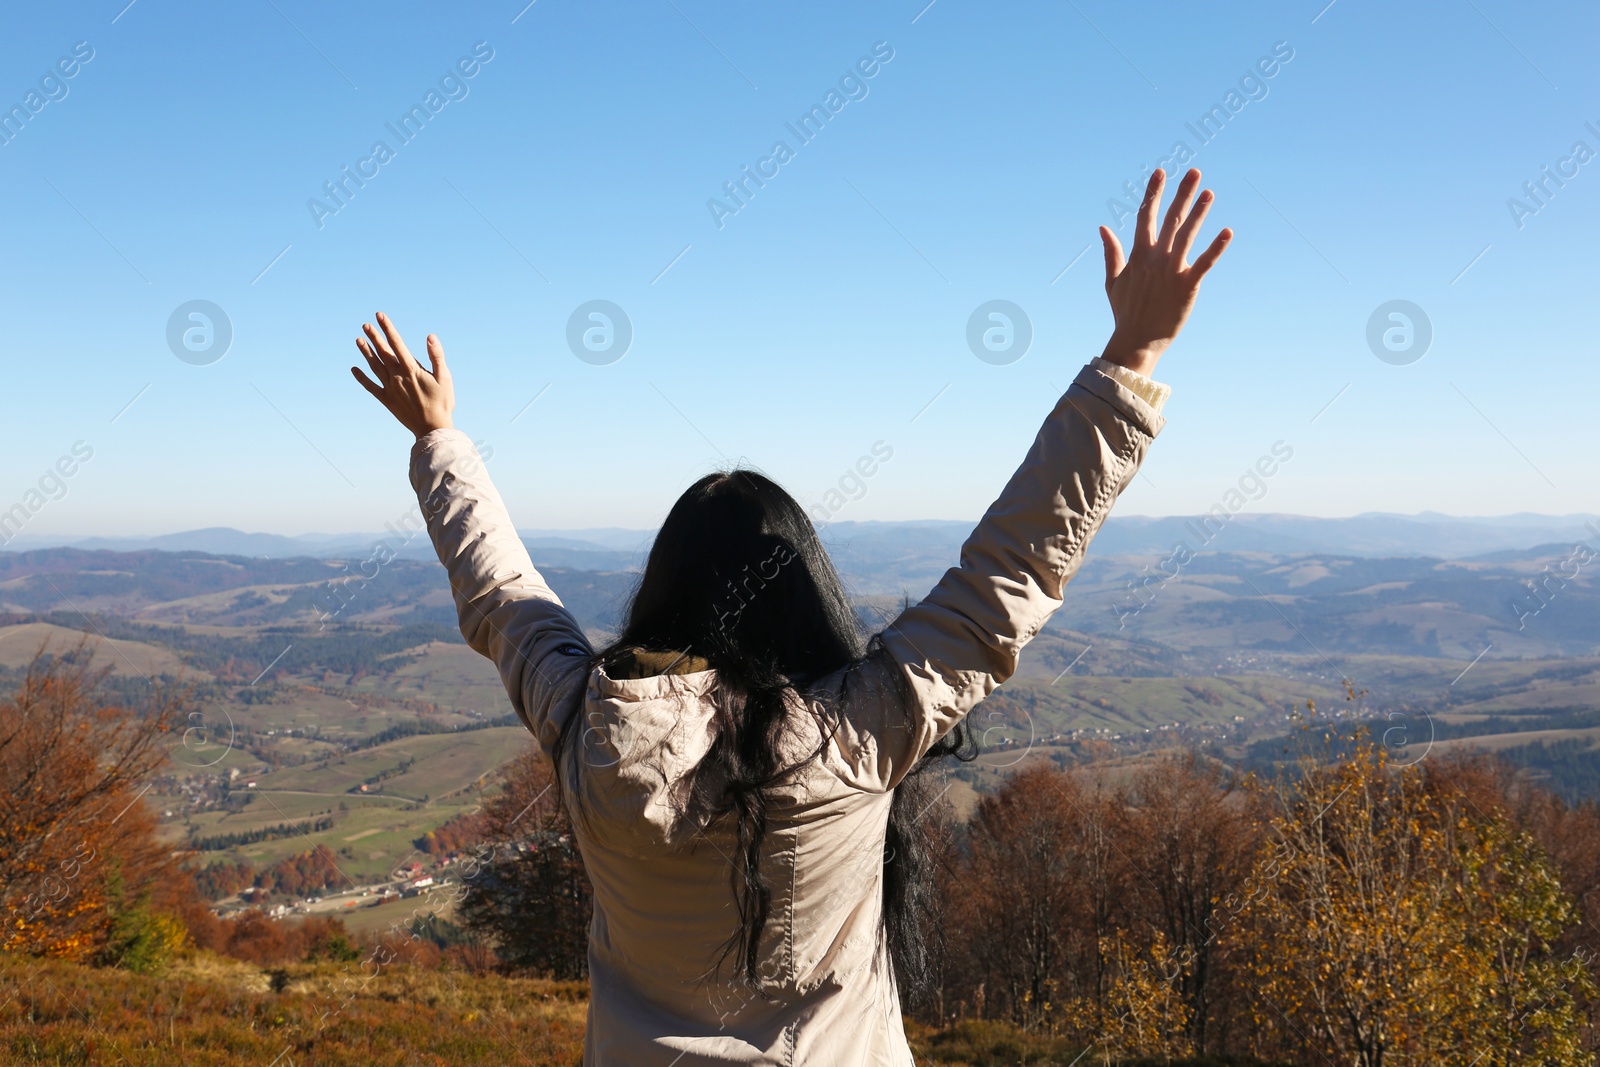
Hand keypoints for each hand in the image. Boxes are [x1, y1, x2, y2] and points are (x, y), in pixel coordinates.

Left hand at [350, 312, 454, 437]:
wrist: (432, 428)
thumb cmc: (442, 403)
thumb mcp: (445, 378)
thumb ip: (437, 356)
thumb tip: (430, 337)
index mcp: (411, 369)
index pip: (396, 343)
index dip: (388, 328)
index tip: (379, 316)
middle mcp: (397, 376)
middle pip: (383, 352)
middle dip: (374, 337)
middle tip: (366, 325)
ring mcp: (390, 388)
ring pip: (374, 366)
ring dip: (366, 352)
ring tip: (359, 340)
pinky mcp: (387, 400)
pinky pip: (371, 386)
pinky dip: (362, 378)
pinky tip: (354, 369)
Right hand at [1098, 167, 1230, 376]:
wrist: (1137, 340)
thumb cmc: (1125, 311)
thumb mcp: (1113, 281)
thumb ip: (1112, 252)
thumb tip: (1103, 227)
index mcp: (1139, 255)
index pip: (1146, 216)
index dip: (1153, 193)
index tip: (1160, 172)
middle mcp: (1155, 259)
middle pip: (1170, 219)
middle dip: (1182, 194)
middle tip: (1195, 172)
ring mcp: (1171, 271)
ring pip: (1187, 235)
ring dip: (1198, 213)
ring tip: (1209, 193)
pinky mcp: (1187, 286)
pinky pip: (1204, 263)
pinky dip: (1216, 248)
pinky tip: (1227, 231)